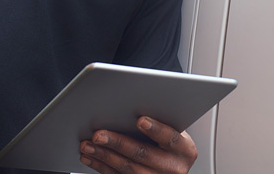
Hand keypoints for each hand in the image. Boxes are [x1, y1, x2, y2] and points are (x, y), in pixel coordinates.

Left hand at [79, 116, 197, 173]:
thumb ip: (159, 120)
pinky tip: (91, 158)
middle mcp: (173, 168)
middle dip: (118, 143)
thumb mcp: (172, 130)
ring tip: (88, 145)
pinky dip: (102, 167)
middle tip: (98, 134)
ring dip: (104, 156)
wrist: (171, 165)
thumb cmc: (169, 142)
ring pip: (128, 169)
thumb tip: (131, 105)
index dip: (156, 129)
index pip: (171, 138)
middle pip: (143, 154)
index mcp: (185, 150)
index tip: (140, 120)